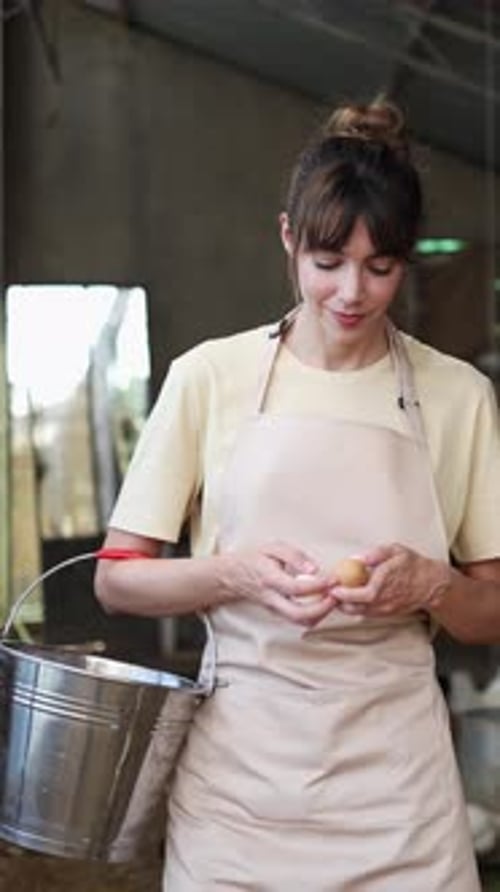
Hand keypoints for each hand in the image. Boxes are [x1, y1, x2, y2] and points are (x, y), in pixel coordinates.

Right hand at [221, 541, 336, 625]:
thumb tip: (314, 569)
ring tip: (333, 597)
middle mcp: (272, 598)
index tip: (333, 578)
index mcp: (269, 578)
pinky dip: (316, 615)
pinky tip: (323, 601)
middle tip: (337, 594)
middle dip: (323, 608)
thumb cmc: (255, 558)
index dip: (318, 585)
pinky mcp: (280, 614)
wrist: (234, 576)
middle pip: (299, 614)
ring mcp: (275, 609)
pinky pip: (300, 620)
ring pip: (301, 621)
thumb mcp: (273, 547)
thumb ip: (294, 556)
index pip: (296, 588)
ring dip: (322, 614)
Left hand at [331, 543, 450, 617]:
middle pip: (355, 607)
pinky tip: (350, 599)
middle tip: (330, 591)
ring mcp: (385, 609)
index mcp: (385, 584)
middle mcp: (384, 600)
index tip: (333, 588)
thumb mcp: (396, 551)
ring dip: (346, 606)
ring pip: (359, 612)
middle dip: (339, 602)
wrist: (431, 584)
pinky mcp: (386, 613)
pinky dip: (355, 607)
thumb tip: (359, 558)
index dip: (344, 594)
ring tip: (337, 595)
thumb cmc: (413, 565)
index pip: (361, 594)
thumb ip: (377, 553)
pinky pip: (366, 613)